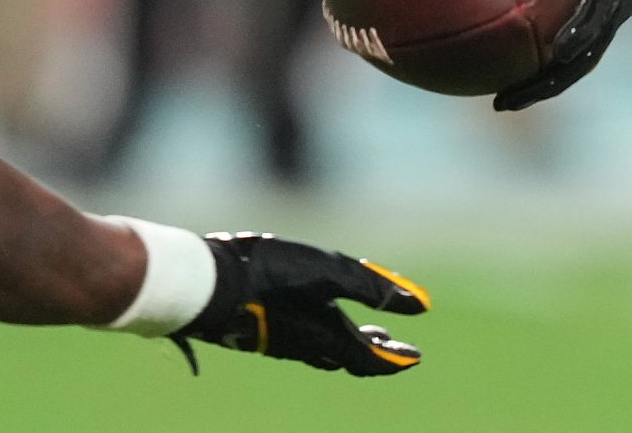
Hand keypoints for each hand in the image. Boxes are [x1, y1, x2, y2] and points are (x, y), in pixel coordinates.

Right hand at [175, 233, 429, 374]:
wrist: (209, 284)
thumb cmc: (272, 276)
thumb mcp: (332, 273)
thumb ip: (376, 288)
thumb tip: (422, 306)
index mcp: (329, 336)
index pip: (372, 359)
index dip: (396, 359)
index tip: (416, 357)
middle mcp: (308, 345)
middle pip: (351, 355)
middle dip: (378, 349)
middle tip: (398, 345)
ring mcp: (284, 340)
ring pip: (328, 348)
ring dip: (354, 341)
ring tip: (369, 331)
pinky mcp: (264, 330)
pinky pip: (305, 340)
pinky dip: (326, 332)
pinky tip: (317, 316)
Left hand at [493, 0, 631, 111]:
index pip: (581, 36)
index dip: (553, 64)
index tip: (521, 81)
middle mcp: (613, 8)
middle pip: (576, 61)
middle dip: (541, 84)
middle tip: (502, 102)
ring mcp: (613, 10)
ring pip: (578, 54)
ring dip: (547, 73)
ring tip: (506, 88)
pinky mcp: (610, 4)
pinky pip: (578, 28)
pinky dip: (552, 38)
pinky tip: (520, 38)